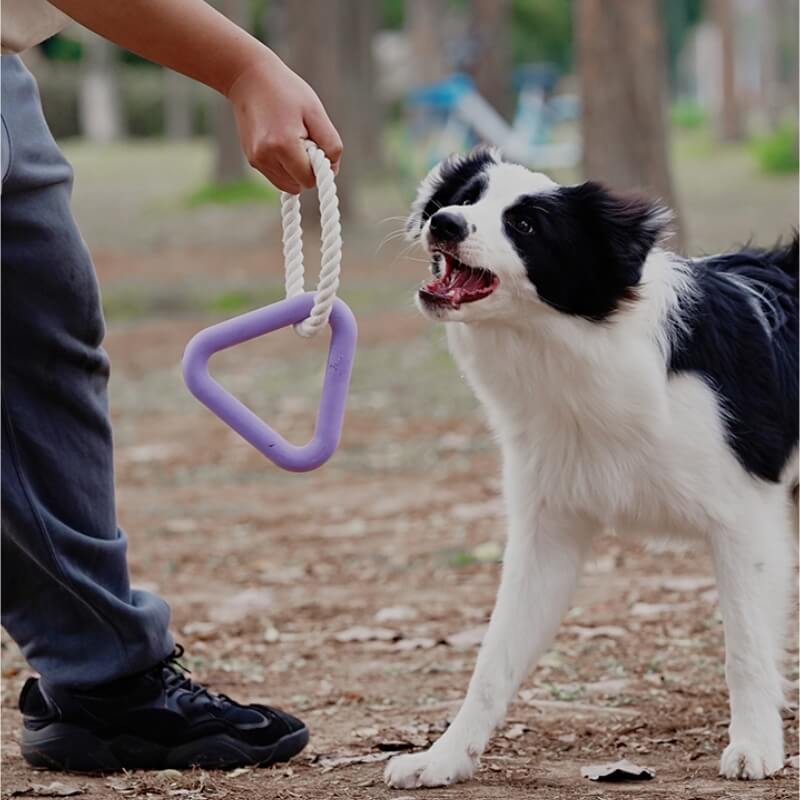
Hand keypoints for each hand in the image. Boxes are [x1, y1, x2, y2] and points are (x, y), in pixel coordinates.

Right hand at [226, 52, 342, 193]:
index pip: (309, 179)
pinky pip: (277, 176)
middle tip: (303, 139)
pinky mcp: (252, 160)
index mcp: (283, 146)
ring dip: (295, 169)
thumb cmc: (287, 91)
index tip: (316, 145)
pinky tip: (281, 142)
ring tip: (291, 139)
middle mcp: (266, 157)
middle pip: (299, 185)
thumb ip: (331, 144)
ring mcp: (256, 161)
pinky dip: (285, 166)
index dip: (319, 166)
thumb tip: (332, 170)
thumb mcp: (316, 112)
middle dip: (306, 169)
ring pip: (288, 185)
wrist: (248, 77)